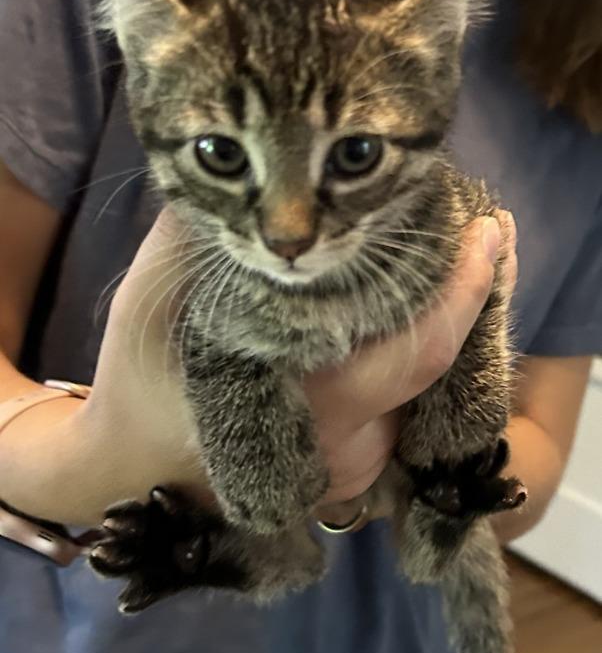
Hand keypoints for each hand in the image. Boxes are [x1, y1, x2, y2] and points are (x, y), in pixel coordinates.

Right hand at [89, 210, 514, 525]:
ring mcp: (354, 461)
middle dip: (467, 291)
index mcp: (306, 398)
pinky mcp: (355, 464)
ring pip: (426, 383)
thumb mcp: (153, 304)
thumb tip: (255, 179)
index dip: (461, 288)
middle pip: (436, 361)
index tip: (490, 230)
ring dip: (445, 318)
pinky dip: (418, 348)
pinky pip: (406, 401)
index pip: (416, 348)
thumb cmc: (142, 388)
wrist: (142, 473)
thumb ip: (200, 239)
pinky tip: (422, 308)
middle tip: (484, 231)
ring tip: (460, 255)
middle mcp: (344, 438)